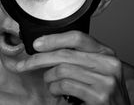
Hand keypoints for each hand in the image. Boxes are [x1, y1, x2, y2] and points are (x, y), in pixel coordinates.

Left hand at [15, 31, 130, 104]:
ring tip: (49, 82)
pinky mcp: (100, 96)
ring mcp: (106, 80)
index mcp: (106, 53)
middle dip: (40, 59)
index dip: (54, 39)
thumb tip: (48, 48)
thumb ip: (79, 58)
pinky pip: (66, 86)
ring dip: (48, 77)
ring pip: (62, 70)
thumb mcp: (96, 69)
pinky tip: (57, 92)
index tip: (37, 44)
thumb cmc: (104, 92)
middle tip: (25, 64)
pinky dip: (55, 89)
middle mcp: (109, 63)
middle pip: (66, 54)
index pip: (77, 37)